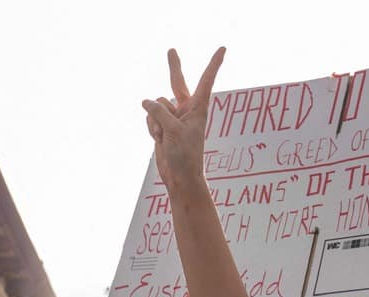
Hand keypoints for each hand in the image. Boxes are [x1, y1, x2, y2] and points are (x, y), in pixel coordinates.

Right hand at [142, 48, 224, 190]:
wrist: (180, 176)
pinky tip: (158, 139)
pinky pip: (149, 116)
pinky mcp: (162, 125)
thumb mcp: (173, 130)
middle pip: (177, 82)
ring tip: (164, 137)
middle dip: (173, 66)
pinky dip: (150, 127)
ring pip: (156, 105)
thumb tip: (145, 102)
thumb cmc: (185, 155)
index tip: (223, 48)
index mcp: (199, 108)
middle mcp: (187, 109)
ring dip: (155, 121)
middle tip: (171, 49)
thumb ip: (159, 111)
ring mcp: (173, 117)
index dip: (214, 63)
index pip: (206, 79)